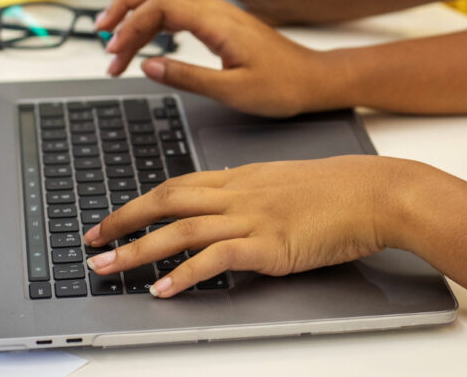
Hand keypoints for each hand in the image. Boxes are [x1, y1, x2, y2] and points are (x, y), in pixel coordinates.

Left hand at [83, 155, 420, 297]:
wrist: (375, 192)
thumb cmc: (340, 191)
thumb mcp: (286, 185)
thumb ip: (253, 196)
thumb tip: (227, 213)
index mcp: (242, 178)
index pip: (177, 185)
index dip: (138, 202)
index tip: (112, 219)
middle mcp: (240, 193)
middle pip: (166, 200)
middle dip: (122, 220)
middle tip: (91, 241)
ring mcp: (253, 217)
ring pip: (181, 228)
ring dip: (139, 249)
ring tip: (109, 268)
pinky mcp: (270, 244)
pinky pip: (216, 258)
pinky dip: (185, 273)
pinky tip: (164, 288)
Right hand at [96, 0, 336, 116]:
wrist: (316, 79)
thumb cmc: (284, 86)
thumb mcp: (234, 92)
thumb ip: (189, 78)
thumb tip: (147, 67)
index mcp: (219, 23)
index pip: (161, 6)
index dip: (131, 25)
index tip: (115, 54)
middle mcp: (217, 10)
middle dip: (124, 4)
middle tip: (103, 35)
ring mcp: (219, 13)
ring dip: (137, 11)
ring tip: (117, 42)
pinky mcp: (221, 21)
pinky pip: (180, 7)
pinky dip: (155, 18)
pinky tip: (145, 41)